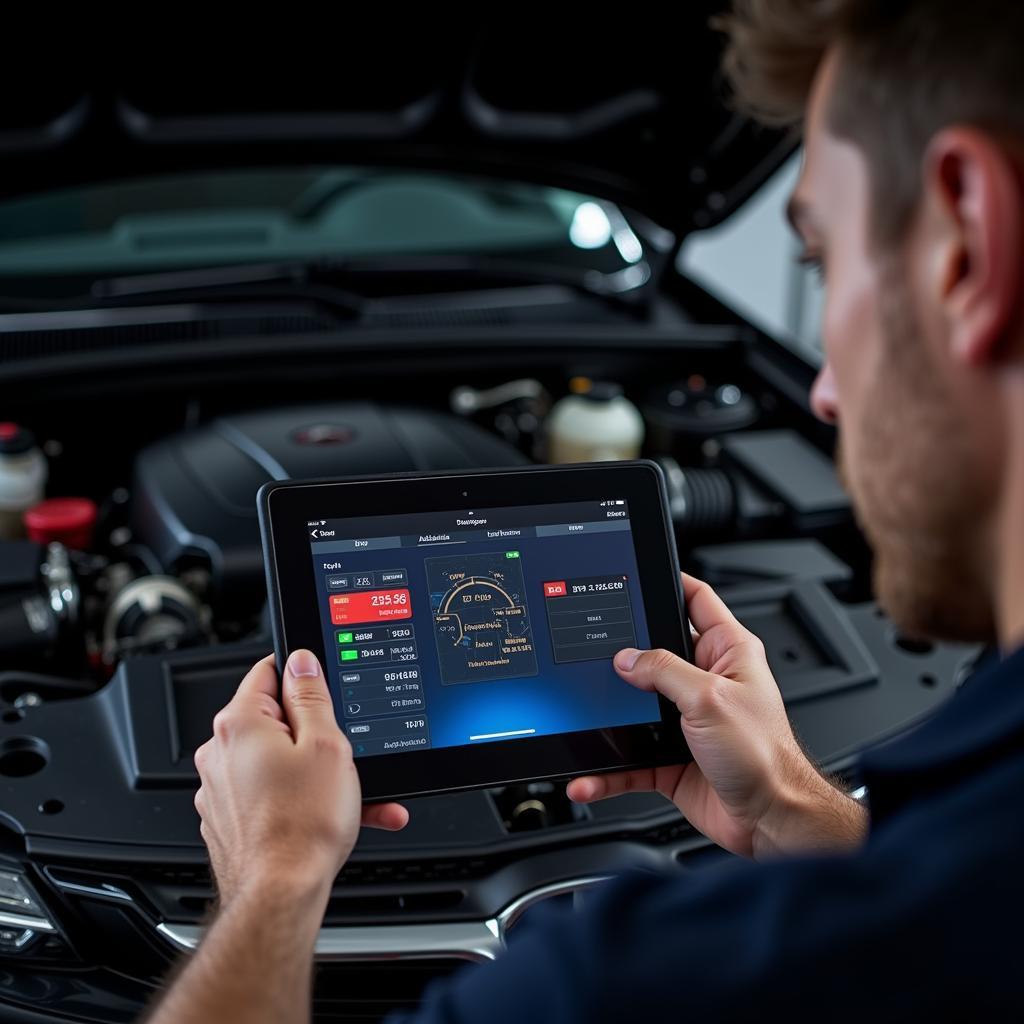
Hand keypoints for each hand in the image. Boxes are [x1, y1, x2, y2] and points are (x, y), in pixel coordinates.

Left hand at [193, 650, 408, 907]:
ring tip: (353, 794)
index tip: (326, 688)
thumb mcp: (326, 744)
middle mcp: (219, 753)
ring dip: (315, 772)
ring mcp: (219, 789)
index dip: (304, 676)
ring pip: (277, 762)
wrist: (280, 896)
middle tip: (345, 750)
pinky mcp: (227, 819)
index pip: (269, 671)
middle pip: (275, 720)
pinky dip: (300, 800)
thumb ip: (312, 695)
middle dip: (316, 733)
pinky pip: (269, 795)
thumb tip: (301, 661)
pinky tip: (333, 816)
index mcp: (239, 724)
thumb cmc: (302, 826)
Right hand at [567, 574, 865, 858]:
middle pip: (654, 653)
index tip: (638, 574)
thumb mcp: (710, 698)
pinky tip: (588, 775)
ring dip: (607, 719)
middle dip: (621, 655)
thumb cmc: (767, 757)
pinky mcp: (670, 757)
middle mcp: (706, 682)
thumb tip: (627, 657)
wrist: (772, 821)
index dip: (669, 581)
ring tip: (581, 718)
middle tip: (591, 650)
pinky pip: (629, 758)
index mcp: (727, 652)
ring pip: (634, 708)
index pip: (696, 600)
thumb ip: (664, 671)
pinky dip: (606, 769)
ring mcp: (686, 720)